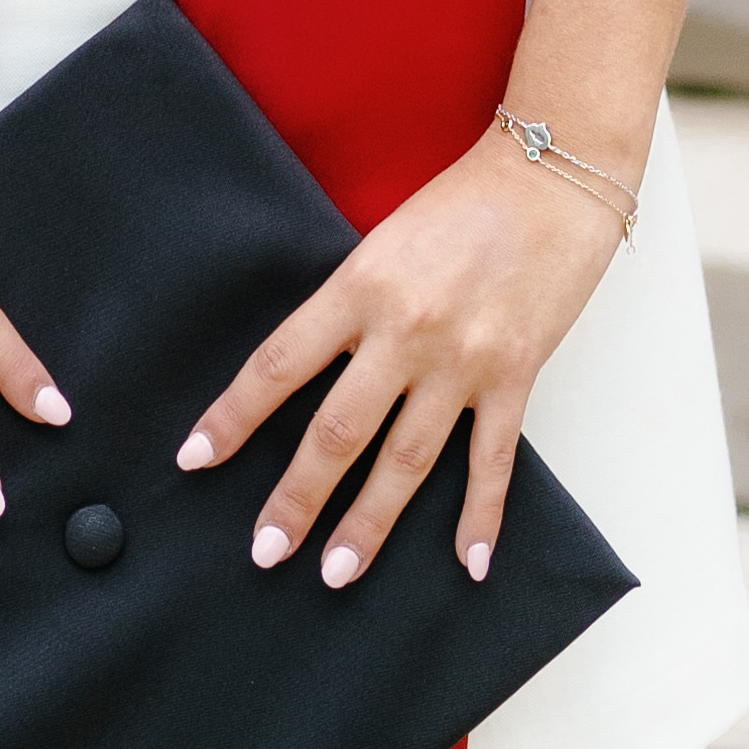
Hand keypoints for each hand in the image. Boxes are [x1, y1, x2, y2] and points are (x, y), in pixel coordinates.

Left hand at [174, 137, 621, 589]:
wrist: (553, 175)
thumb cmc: (462, 202)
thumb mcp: (383, 243)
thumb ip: (349, 306)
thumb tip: (309, 374)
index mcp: (360, 287)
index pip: (279, 365)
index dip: (234, 416)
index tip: (195, 460)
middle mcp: (405, 330)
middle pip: (337, 431)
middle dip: (297, 498)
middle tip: (266, 550)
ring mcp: (462, 360)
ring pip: (406, 461)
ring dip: (370, 523)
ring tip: (338, 573)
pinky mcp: (515, 376)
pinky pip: (492, 462)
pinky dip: (480, 518)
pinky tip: (467, 563)